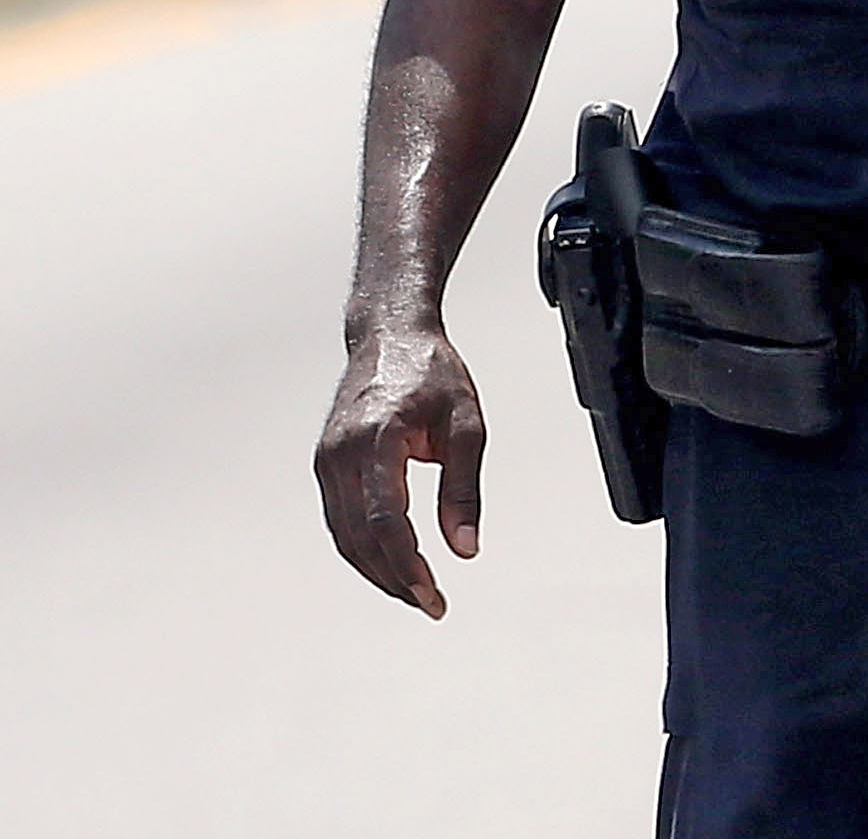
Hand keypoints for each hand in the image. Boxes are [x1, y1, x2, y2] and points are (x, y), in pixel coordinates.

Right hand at [314, 322, 486, 618]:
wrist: (389, 336)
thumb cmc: (433, 375)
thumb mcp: (467, 425)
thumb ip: (464, 490)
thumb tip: (465, 549)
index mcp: (378, 438)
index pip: (388, 520)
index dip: (408, 566)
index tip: (434, 596)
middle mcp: (341, 453)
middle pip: (362, 537)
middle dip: (394, 579)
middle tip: (431, 605)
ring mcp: (327, 460)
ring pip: (345, 536)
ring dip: (377, 571)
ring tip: (415, 593)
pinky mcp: (325, 465)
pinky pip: (340, 520)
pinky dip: (364, 549)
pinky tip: (391, 565)